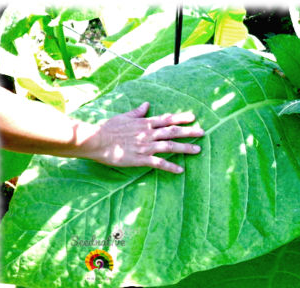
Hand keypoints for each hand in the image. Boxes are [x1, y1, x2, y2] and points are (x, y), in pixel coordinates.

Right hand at [82, 102, 203, 173]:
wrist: (96, 141)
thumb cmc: (108, 128)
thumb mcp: (124, 116)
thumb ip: (137, 112)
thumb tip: (147, 104)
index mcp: (144, 123)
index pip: (167, 119)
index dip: (181, 118)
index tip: (193, 117)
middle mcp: (148, 133)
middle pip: (173, 131)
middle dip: (189, 132)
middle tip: (203, 133)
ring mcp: (146, 146)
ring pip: (170, 146)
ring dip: (185, 148)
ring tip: (198, 150)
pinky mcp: (141, 158)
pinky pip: (159, 163)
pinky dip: (171, 166)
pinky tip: (181, 170)